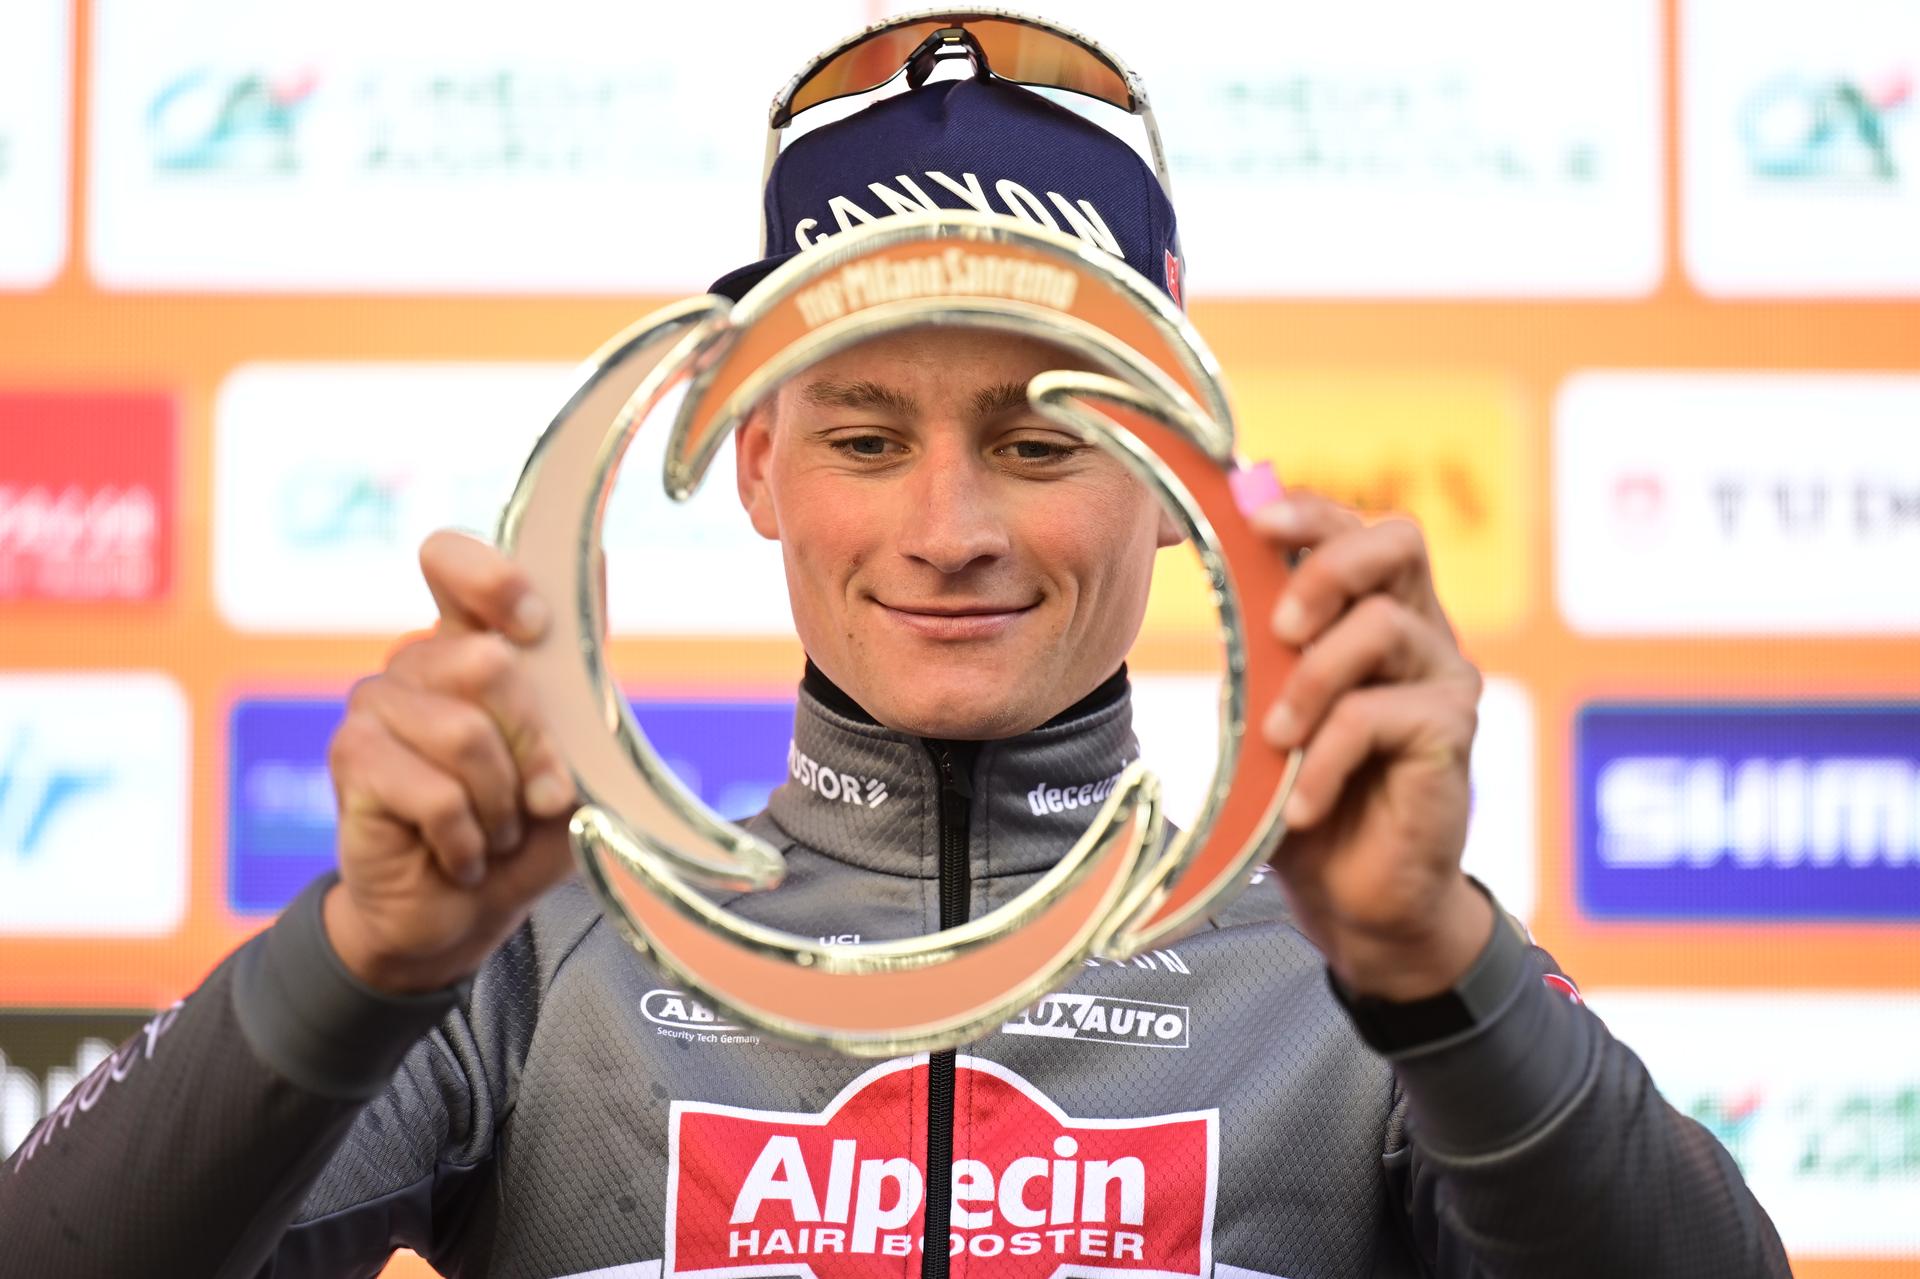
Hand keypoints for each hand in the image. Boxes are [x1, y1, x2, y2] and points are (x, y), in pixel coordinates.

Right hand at [323, 530, 578, 993]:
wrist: (461, 915)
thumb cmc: (521, 830)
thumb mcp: (577, 758)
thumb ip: (581, 674)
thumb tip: (596, 563)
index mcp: (469, 644)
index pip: (451, 562)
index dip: (492, 581)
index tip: (535, 626)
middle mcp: (415, 663)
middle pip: (487, 662)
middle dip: (533, 745)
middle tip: (536, 796)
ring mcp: (374, 706)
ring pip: (465, 734)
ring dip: (500, 804)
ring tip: (493, 830)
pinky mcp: (351, 760)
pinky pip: (436, 793)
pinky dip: (467, 839)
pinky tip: (460, 855)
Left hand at [1253, 492, 1493, 1001]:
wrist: (1358, 899)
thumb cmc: (1307, 795)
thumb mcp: (1268, 711)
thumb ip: (1258, 648)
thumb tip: (1220, 571)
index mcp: (1377, 611)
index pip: (1357, 529)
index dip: (1310, 511)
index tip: (1250, 518)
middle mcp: (1421, 631)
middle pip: (1398, 540)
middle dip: (1328, 565)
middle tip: (1277, 623)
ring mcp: (1443, 680)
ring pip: (1381, 626)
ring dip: (1309, 681)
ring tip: (1274, 741)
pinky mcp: (1452, 733)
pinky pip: (1377, 716)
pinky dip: (1323, 758)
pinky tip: (1301, 803)